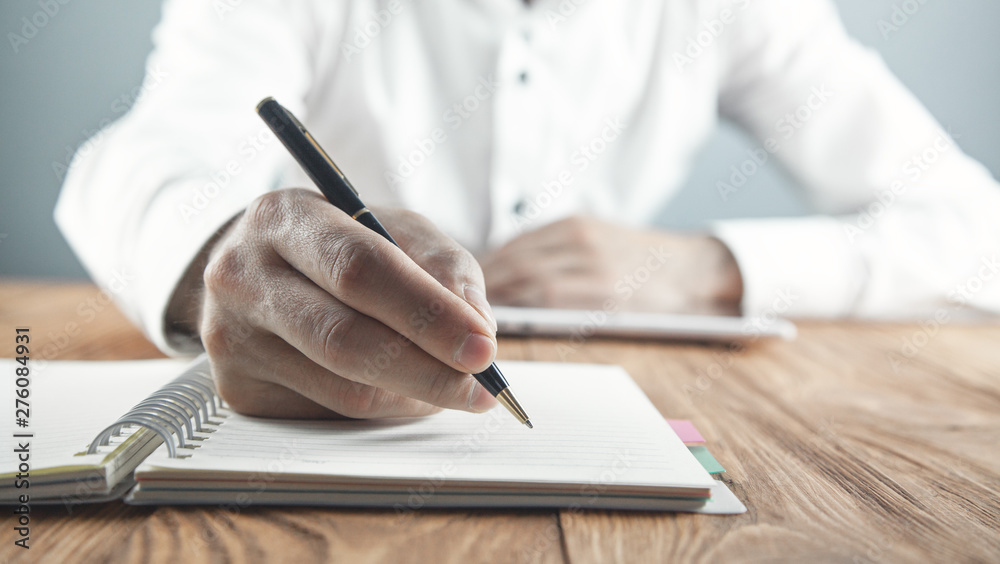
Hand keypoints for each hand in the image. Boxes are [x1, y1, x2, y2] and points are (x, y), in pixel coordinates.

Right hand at [167, 188, 498, 417]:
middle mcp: (242, 275)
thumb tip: (478, 329)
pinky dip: (384, 409)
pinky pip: (330, 414)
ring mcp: (231, 337)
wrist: (257, 271)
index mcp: (283, 217)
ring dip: (414, 396)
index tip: (483, 346)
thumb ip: (444, 267)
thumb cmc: (341, 246)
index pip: (359, 269)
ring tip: (455, 387)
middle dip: (428, 370)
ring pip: (342, 388)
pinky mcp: (237, 387)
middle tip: (484, 387)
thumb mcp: (394, 229)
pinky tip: (404, 390)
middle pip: (344, 338)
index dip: (427, 313)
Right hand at [479, 216, 742, 314]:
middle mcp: (593, 254)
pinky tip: (492, 266)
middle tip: (460, 305)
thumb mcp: (623, 322)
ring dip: (490, 268)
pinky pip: (532, 235)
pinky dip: (506, 251)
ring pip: (523, 249)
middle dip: (487, 288)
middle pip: (524, 268)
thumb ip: (571, 319)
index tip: (480, 321)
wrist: (692, 267)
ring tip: (467, 288)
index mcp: (607, 286)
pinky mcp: (578, 220)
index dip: (505, 309)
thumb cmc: (657, 305)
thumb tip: (520, 324)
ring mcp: (584, 232)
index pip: (541, 294)